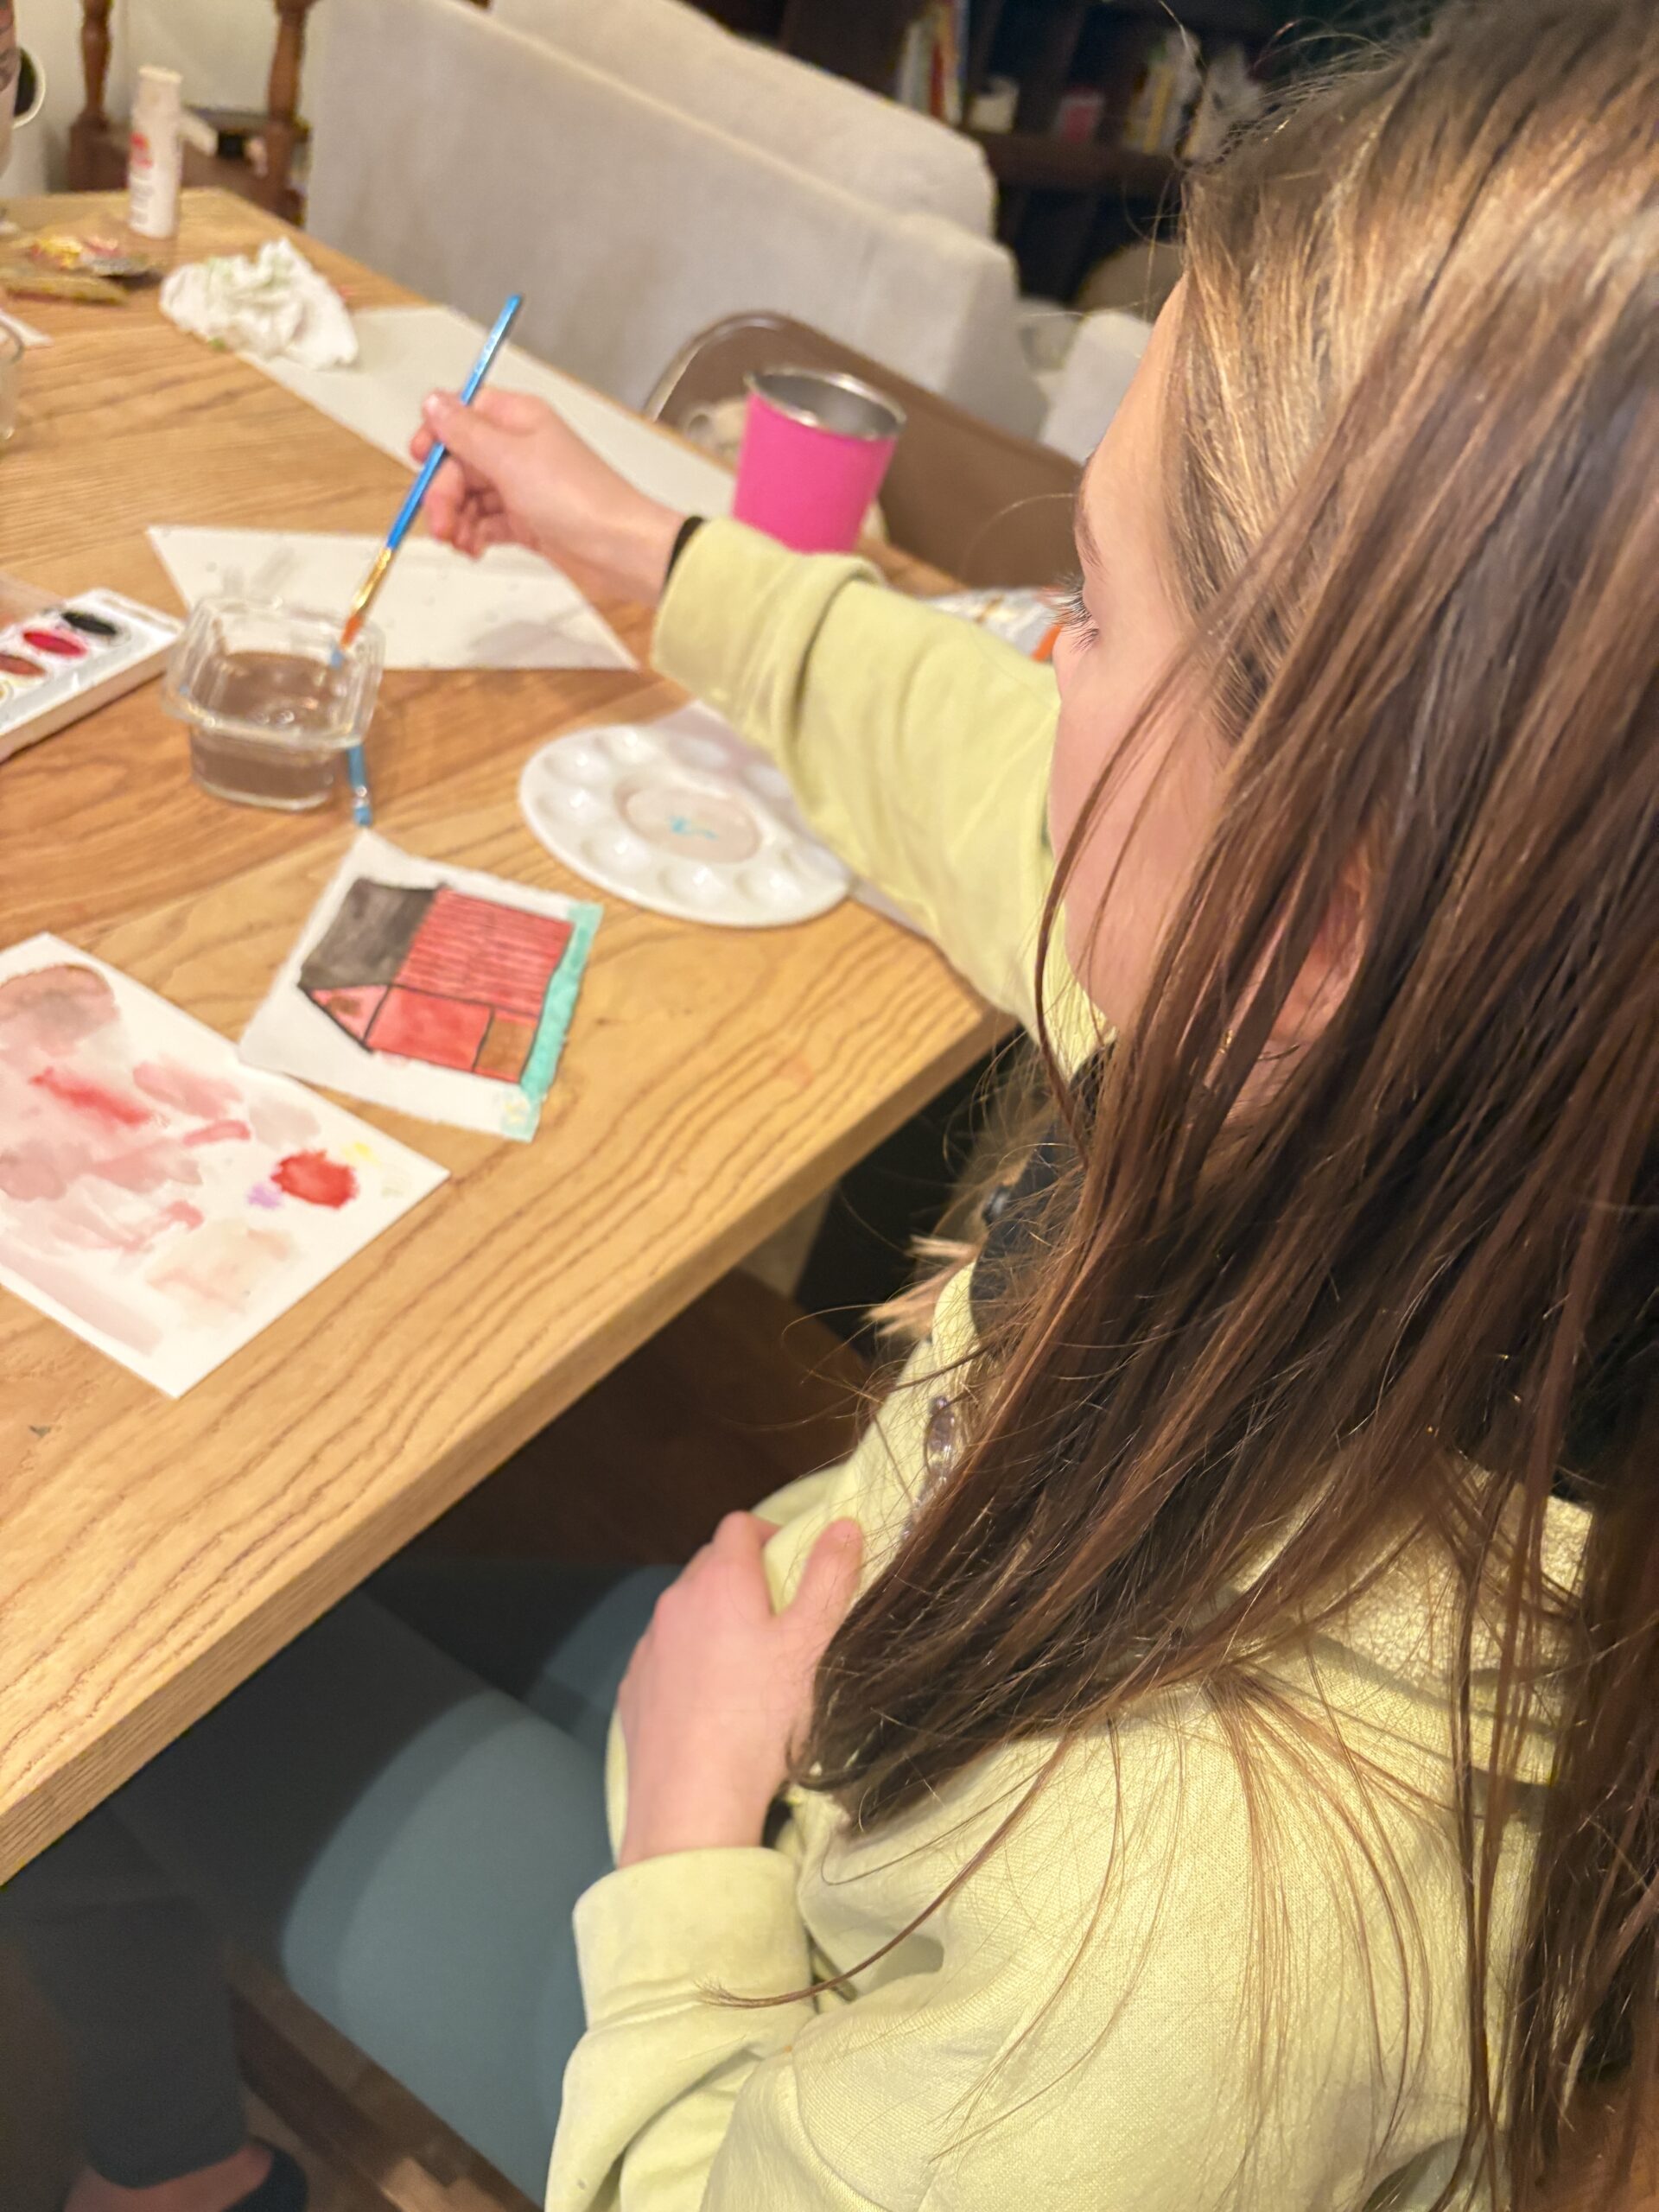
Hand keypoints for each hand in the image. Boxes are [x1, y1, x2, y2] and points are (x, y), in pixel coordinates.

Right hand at [412, 388, 685, 605]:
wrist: (620, 550)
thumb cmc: (577, 499)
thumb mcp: (510, 459)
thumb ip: (465, 432)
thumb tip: (433, 401)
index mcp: (518, 419)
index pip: (462, 415)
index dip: (437, 437)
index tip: (419, 460)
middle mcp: (519, 449)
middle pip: (460, 462)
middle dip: (443, 492)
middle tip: (441, 524)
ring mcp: (524, 487)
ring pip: (471, 496)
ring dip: (456, 519)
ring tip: (459, 543)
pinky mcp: (529, 521)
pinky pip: (488, 523)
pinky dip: (475, 535)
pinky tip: (474, 549)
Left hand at [616, 1512, 863, 1865]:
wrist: (692, 1804)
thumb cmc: (762, 1719)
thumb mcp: (813, 1645)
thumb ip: (830, 1577)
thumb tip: (843, 1523)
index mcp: (719, 1581)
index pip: (740, 1525)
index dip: (770, 1535)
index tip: (795, 1569)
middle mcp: (674, 1602)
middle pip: (709, 1565)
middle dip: (744, 1577)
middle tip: (780, 1619)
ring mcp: (648, 1647)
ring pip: (684, 1612)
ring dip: (714, 1620)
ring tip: (747, 1666)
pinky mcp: (633, 1689)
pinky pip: (664, 1656)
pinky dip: (687, 1661)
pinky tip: (712, 1702)